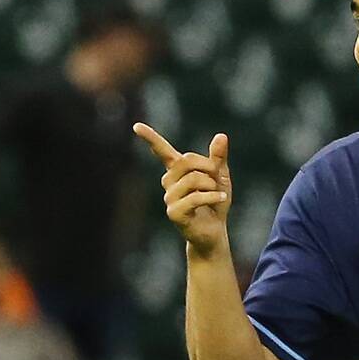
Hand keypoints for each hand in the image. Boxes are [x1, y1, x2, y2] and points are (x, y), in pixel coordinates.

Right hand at [134, 123, 231, 252]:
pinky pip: (194, 198)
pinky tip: (221, 198)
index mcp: (177, 171)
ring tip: (217, 193)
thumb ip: (218, 158)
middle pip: (185, 161)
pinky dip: (212, 196)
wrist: (215, 232)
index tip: (137, 126)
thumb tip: (221, 136)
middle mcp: (169, 183)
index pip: (162, 151)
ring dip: (211, 184)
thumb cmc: (215, 202)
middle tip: (217, 175)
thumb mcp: (220, 177)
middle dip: (207, 165)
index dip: (150, 138)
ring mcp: (169, 198)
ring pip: (192, 179)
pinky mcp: (174, 213)